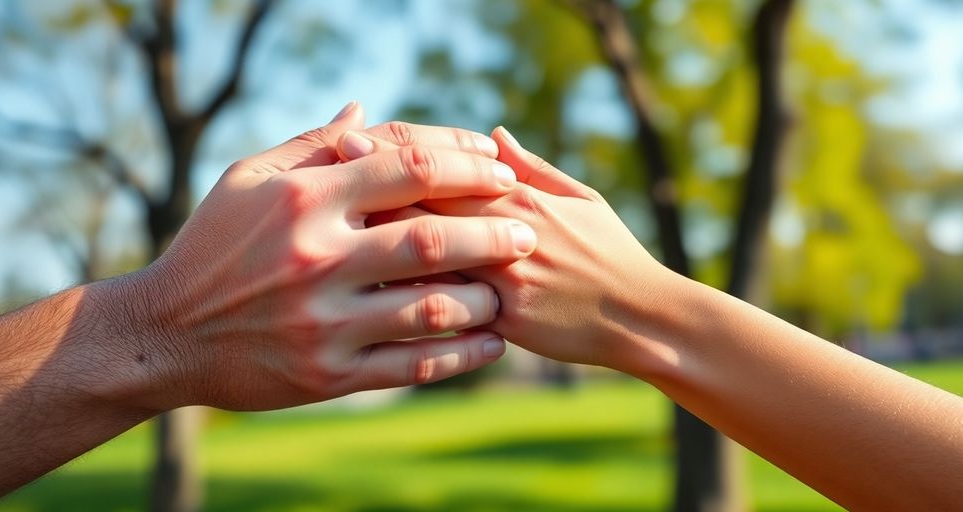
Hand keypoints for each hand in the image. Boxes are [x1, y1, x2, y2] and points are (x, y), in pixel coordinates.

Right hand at [118, 104, 537, 410]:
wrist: (164, 334)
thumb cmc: (212, 246)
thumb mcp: (246, 180)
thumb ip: (311, 145)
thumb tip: (365, 112)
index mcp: (302, 199)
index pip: (405, 168)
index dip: (464, 163)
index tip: (501, 170)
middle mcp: (316, 258)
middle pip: (431, 240)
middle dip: (492, 233)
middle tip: (528, 234)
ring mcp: (323, 321)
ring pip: (431, 309)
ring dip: (485, 300)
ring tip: (511, 293)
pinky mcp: (327, 374)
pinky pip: (411, 366)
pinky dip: (460, 356)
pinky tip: (490, 344)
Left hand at [338, 126, 677, 372]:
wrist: (642, 315)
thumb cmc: (611, 252)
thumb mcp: (580, 198)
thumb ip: (533, 166)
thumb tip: (491, 134)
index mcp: (520, 198)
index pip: (444, 170)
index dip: (391, 156)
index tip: (348, 139)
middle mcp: (506, 234)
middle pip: (425, 206)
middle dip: (370, 189)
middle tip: (319, 176)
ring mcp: (503, 278)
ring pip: (429, 257)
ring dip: (375, 243)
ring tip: (322, 235)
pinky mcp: (506, 320)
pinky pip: (448, 307)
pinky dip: (406, 297)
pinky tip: (362, 295)